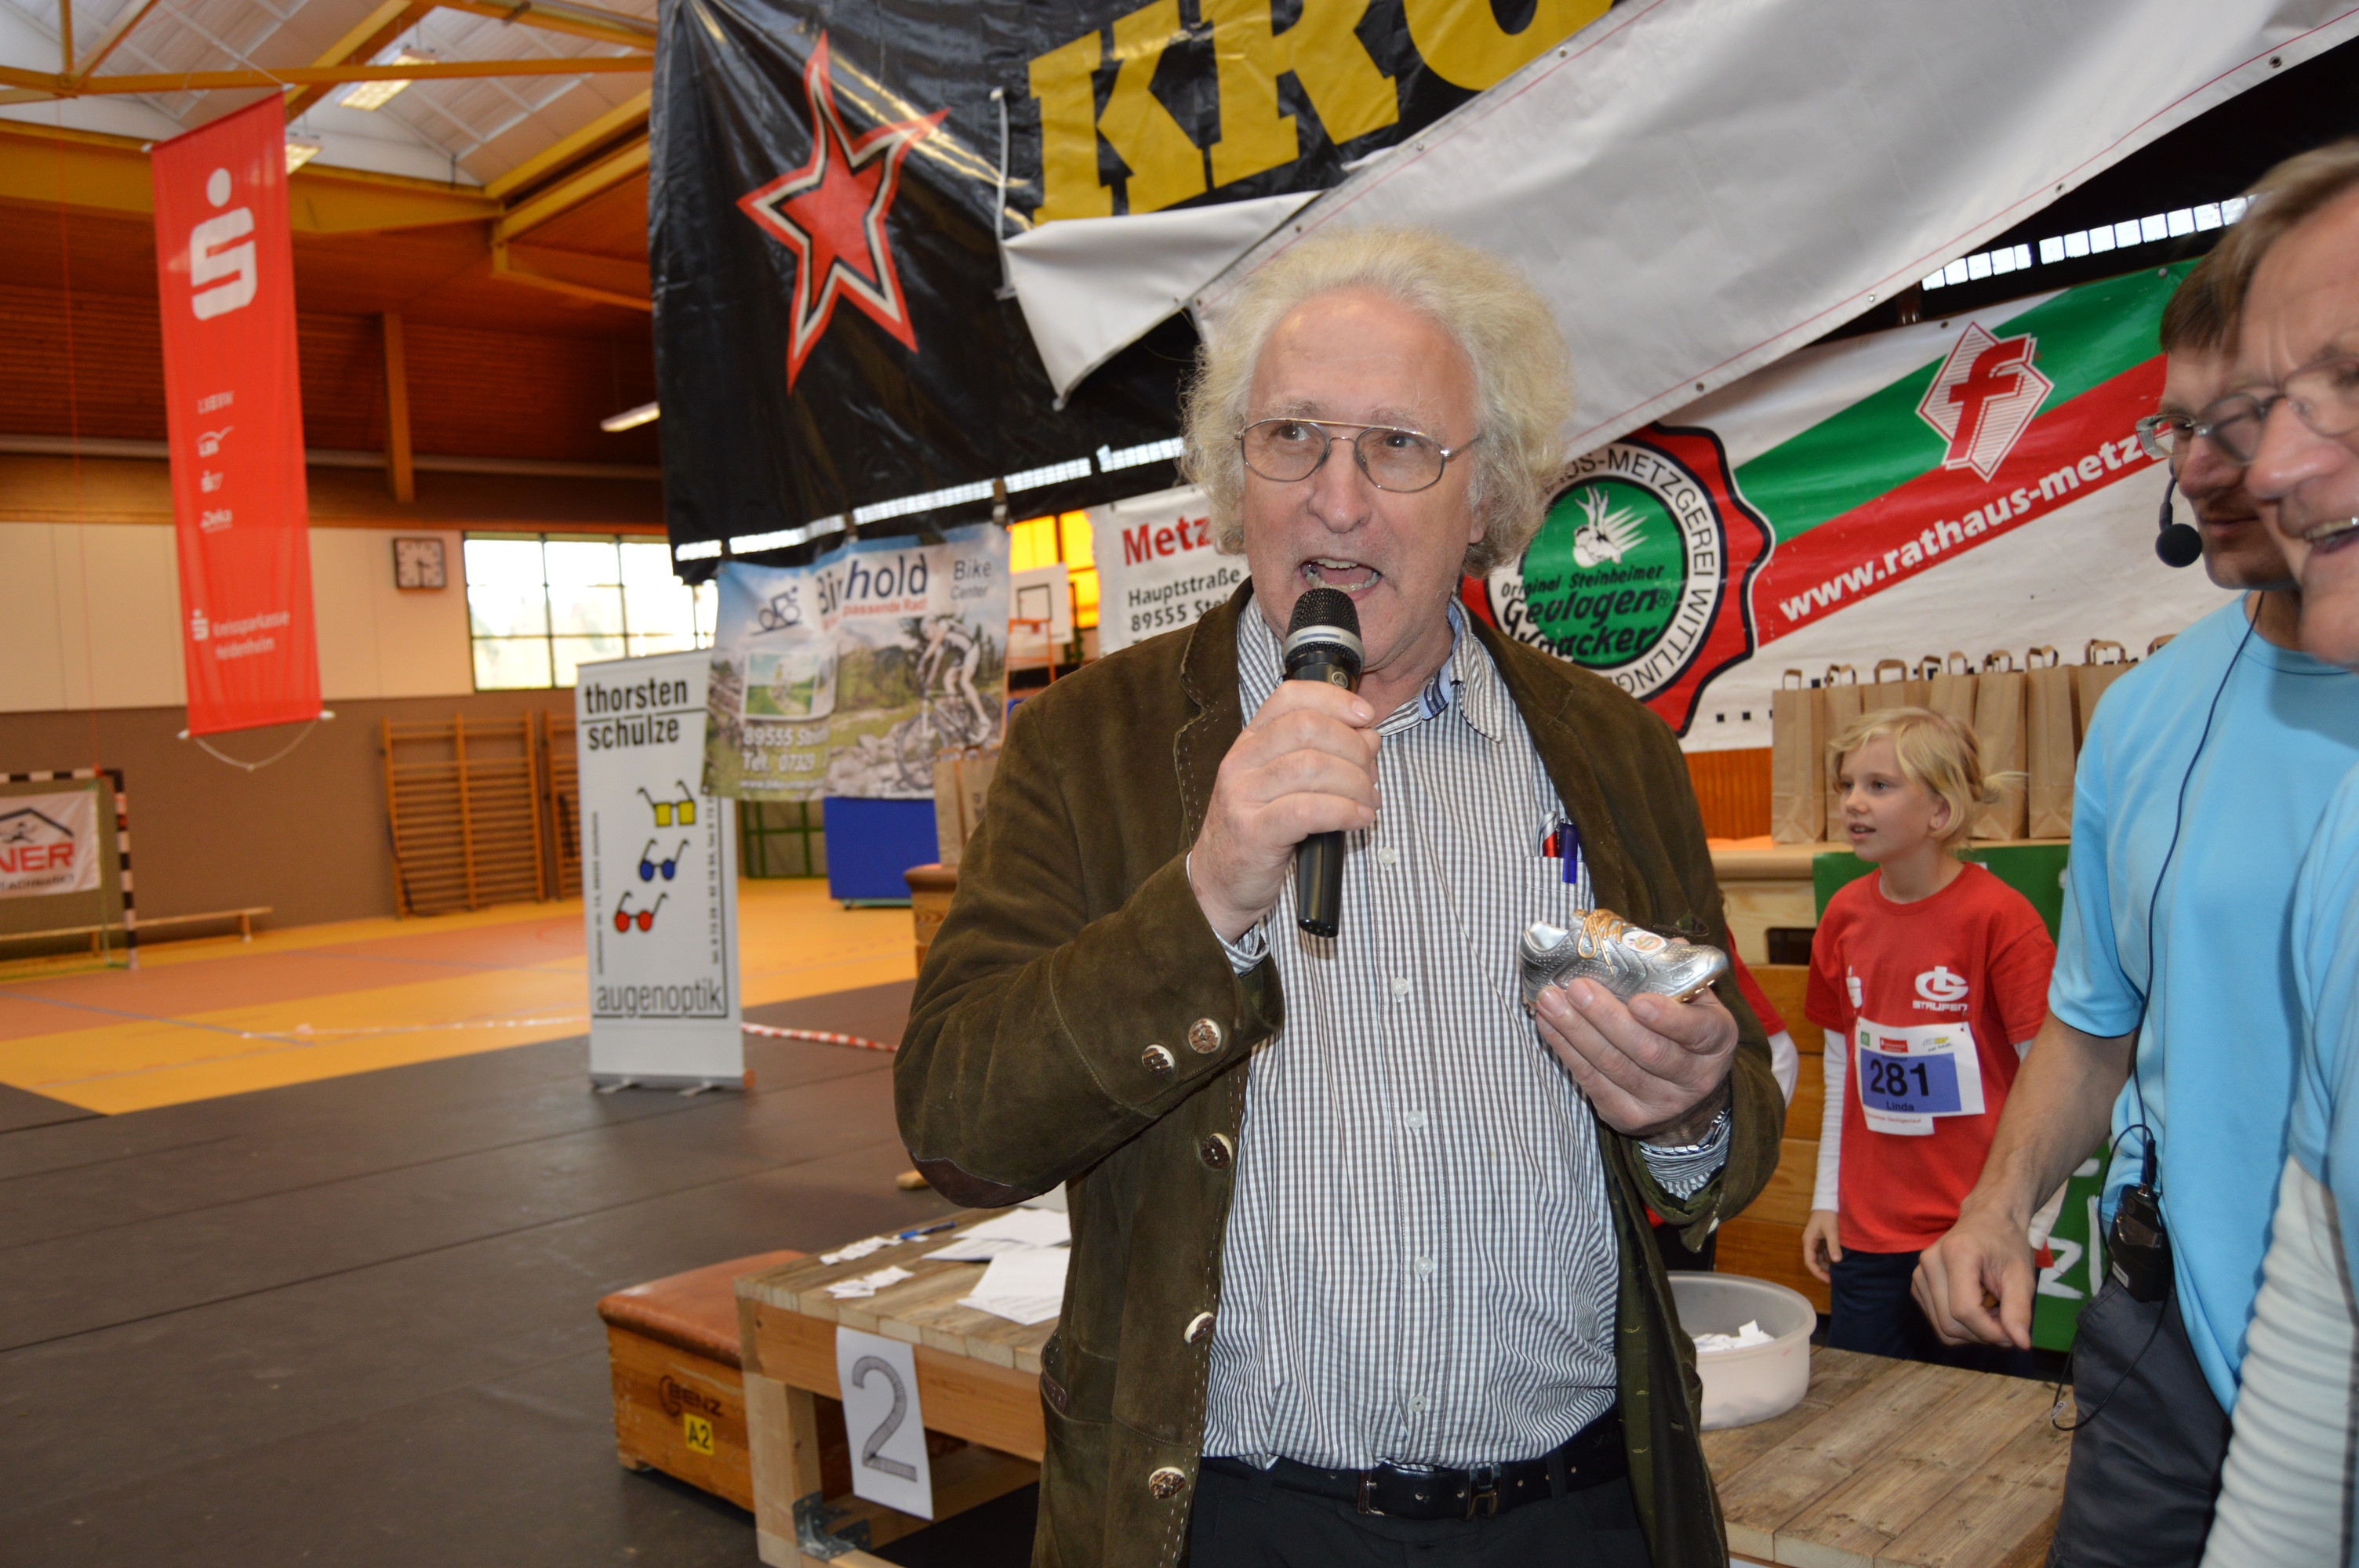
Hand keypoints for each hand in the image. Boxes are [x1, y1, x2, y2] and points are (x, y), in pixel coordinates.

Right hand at [1188, 680, 1379, 940]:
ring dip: (1356, 783)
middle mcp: (1241, 762)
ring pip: (1313, 767)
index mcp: (1249, 741)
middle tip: (1370, 774)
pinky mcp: (1254, 832)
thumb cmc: (1257, 832)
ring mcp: (1243, 796)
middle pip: (1309, 728)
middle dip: (1354, 748)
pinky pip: (1309, 810)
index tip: (1365, 716)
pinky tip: (1359, 819)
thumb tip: (1368, 738)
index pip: (1291, 696)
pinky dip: (1345, 811)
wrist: (1218, 883)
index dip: (1335, 699)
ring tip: (1368, 801)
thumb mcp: (1284, 784)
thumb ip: (1321, 754)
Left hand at [1531, 980, 1735, 1142]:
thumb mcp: (1696, 1001)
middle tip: (1576, 988)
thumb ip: (1673, 972)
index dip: (1667, 1018)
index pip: (1695, 1030)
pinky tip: (1548, 1024)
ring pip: (1613, 1066)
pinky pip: (1592, 1082)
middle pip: (1647, 1050)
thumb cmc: (1685, 1031)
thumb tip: (1639, 939)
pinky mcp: (1628, 1116)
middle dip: (1606, 1018)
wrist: (1689, 1093)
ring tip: (1549, 1000)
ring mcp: (1662, 1102)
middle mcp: (1694, 1077)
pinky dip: (1566, 1050)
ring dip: (1575, 1031)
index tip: (1637, 1000)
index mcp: (1716, 1040)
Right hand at [1802, 1209, 1842, 1283]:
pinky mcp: (1822, 1239)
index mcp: (1809, 1241)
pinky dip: (1831, 1258)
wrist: (1828, 1200)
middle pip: (1814, 1262)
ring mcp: (1816, 1241)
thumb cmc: (1828, 1214)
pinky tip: (1840, 1261)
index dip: (1818, 1273)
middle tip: (1836, 1279)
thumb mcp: (1831, 1230)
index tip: (1829, 1280)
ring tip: (1839, 1272)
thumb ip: (1833, 1245)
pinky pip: (1825, 1252)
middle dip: (1824, 1271)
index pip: (1810, 1262)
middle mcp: (1811, 1243)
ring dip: (1828, 1265)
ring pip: (1820, 1258)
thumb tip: (1836, 1261)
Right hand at [1912, 1204, 2035, 1349]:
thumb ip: (2019, 1309)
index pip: (1964, 1311)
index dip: (1990, 1332)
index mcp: (1956, 1254)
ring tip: (1993, 1312)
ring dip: (1973, 1332)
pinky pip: (1938, 1322)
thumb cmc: (2007, 1244)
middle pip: (1950, 1324)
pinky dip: (1961, 1325)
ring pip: (1942, 1328)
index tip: (2013, 1334)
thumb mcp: (2022, 1275)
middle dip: (1983, 1334)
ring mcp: (1919, 1274)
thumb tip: (2021, 1344)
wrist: (1987, 1220)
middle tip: (2007, 1323)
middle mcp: (1929, 1263)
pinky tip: (1978, 1308)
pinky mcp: (1917, 1285)